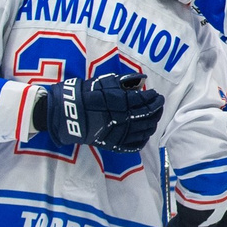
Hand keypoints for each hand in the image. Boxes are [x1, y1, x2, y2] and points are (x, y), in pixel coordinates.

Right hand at [36, 71, 164, 151]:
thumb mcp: (104, 82)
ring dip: (153, 123)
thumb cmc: (86, 94)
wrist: (68, 113)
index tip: (157, 95)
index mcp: (121, 102)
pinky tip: (145, 133)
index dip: (154, 98)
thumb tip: (142, 81)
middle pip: (148, 116)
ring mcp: (119, 133)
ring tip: (154, 117)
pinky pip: (134, 145)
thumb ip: (125, 81)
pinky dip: (143, 139)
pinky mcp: (113, 144)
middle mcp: (123, 119)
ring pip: (144, 131)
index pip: (145, 101)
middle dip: (157, 110)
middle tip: (159, 104)